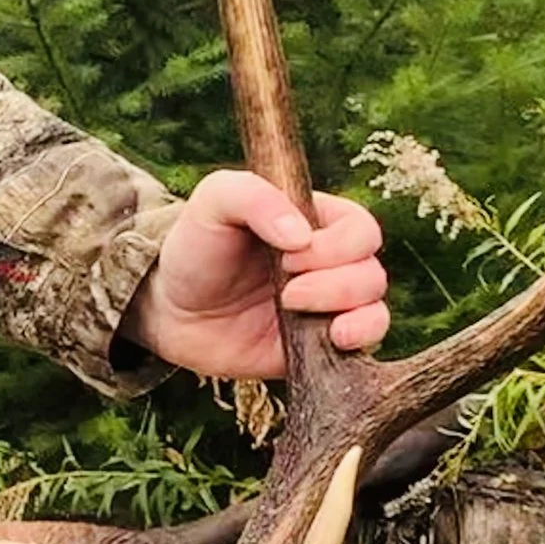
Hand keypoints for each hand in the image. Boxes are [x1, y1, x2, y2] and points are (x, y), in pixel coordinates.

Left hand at [124, 173, 388, 381]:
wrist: (170, 309)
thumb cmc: (196, 246)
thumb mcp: (215, 201)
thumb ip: (256, 198)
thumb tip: (301, 237)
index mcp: (318, 223)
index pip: (361, 229)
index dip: (334, 245)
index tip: (288, 254)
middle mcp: (331, 264)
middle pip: (371, 270)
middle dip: (334, 281)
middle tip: (286, 290)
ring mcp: (329, 307)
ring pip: (374, 306)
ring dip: (344, 308)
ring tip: (294, 309)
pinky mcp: (321, 345)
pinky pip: (365, 343)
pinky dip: (360, 339)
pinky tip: (333, 338)